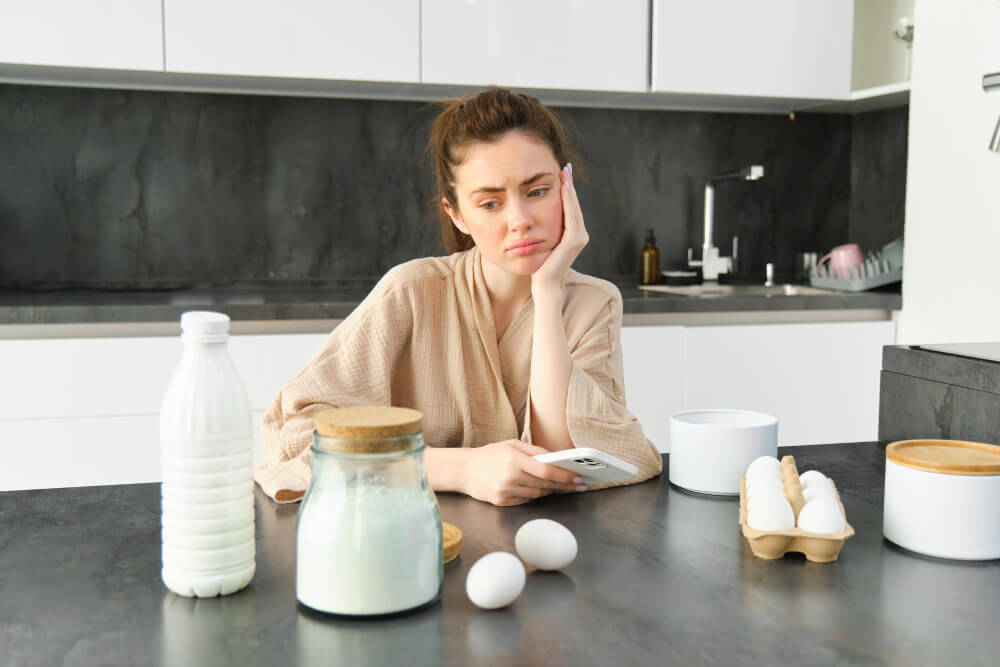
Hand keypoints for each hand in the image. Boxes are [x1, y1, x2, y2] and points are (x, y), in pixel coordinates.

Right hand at [462, 440, 582, 505]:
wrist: (463, 470)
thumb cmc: (489, 455)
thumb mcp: (511, 445)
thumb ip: (535, 451)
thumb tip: (557, 457)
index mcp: (514, 460)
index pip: (546, 470)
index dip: (565, 475)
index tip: (578, 477)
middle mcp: (510, 477)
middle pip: (545, 484)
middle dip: (564, 485)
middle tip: (578, 484)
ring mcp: (505, 492)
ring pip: (537, 494)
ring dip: (552, 490)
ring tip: (563, 486)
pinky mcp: (502, 502)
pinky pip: (526, 500)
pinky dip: (536, 495)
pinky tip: (542, 489)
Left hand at [530, 163, 588, 291]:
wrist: (544, 285)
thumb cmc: (540, 266)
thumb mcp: (544, 243)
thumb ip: (546, 230)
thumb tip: (536, 217)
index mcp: (573, 235)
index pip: (570, 208)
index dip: (567, 190)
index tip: (562, 173)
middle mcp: (580, 235)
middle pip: (574, 205)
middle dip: (569, 185)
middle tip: (566, 166)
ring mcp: (579, 238)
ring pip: (573, 207)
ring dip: (570, 189)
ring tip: (565, 172)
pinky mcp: (573, 241)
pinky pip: (571, 215)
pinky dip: (568, 200)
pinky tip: (564, 187)